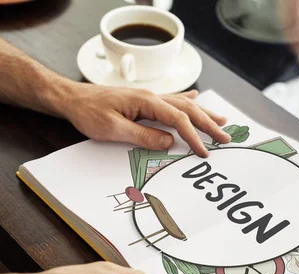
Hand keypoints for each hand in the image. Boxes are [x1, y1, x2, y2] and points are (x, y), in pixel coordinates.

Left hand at [60, 86, 229, 156]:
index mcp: (146, 102)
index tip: (203, 152)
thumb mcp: (113, 129)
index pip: (177, 119)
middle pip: (187, 109)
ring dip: (203, 113)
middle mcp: (151, 97)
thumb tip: (169, 142)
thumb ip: (142, 136)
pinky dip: (187, 100)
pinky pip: (171, 101)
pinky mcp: (143, 102)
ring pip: (183, 104)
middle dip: (208, 124)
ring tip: (221, 120)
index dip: (193, 136)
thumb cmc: (88, 112)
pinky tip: (196, 96)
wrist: (72, 98)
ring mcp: (148, 98)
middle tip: (226, 137)